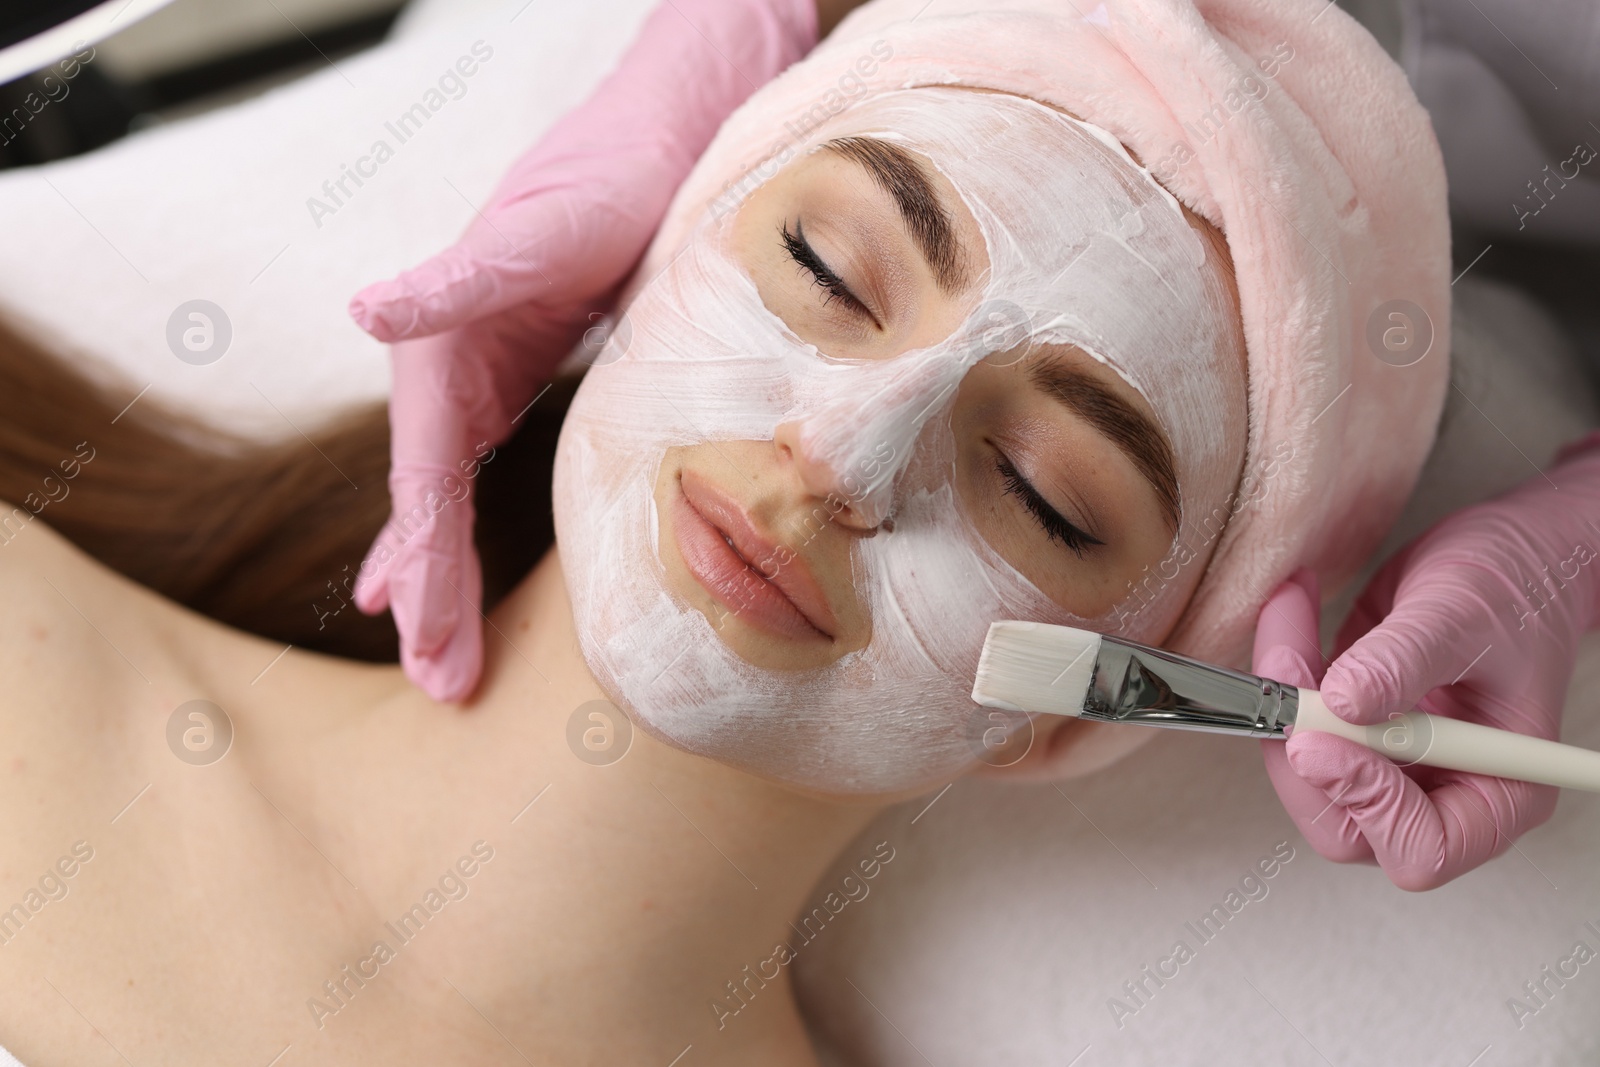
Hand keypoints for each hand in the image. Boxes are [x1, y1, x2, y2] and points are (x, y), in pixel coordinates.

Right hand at [348, 0, 817, 700]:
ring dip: (436, 582)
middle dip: (427, 596)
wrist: (657, 140)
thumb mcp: (544, 228)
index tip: (421, 638)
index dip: (422, 561)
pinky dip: (452, 533)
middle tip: (439, 686)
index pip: (423, 478)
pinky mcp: (512, 381)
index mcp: (444, 347)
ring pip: (443, 501)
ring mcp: (476, 379)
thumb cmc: (609, 178)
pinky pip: (472, 477)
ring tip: (438, 663)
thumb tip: (367, 309)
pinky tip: (442, 579)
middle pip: (425, 506)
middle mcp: (446, 368)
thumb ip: (460, 276)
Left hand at [1256, 434, 1599, 888]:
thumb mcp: (1460, 616)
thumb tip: (1341, 704)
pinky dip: (1281, 673)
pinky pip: (1299, 725)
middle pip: (1346, 825)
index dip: (1366, 806)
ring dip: (1281, 701)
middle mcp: (1442, 791)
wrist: (1511, 553)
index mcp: (1499, 793)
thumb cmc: (1512, 588)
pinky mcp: (1356, 730)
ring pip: (1309, 775)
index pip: (1423, 847)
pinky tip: (1290, 610)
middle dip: (1299, 753)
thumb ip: (1402, 663)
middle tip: (1281, 674)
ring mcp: (1394, 764)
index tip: (1321, 741)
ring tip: (1288, 615)